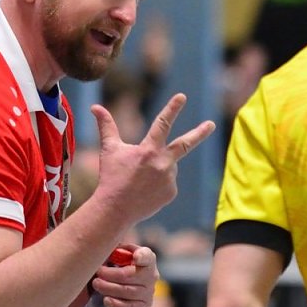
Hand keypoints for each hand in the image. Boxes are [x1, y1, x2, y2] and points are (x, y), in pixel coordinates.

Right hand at [91, 93, 215, 224]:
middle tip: (211, 124)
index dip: (172, 108)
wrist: (115, 210)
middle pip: (184, 144)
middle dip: (200, 133)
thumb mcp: (109, 149)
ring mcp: (169, 179)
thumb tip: (95, 107)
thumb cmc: (111, 177)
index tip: (182, 96)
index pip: (162, 123)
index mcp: (148, 150)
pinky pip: (168, 182)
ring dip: (157, 167)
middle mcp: (162, 163)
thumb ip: (106, 126)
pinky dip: (159, 182)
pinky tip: (145, 190)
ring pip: (168, 165)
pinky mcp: (171, 192)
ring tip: (140, 180)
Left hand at [92, 244, 158, 306]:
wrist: (121, 285)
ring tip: (96, 284)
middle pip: (130, 275)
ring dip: (109, 288)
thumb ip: (115, 249)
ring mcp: (149, 292)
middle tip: (97, 272)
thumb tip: (105, 245)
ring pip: (127, 291)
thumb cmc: (116, 264)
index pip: (147, 256)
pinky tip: (106, 300)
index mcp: (147, 258)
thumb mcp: (117, 252)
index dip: (142, 256)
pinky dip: (117, 305)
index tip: (135, 257)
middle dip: (110, 274)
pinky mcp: (144, 306)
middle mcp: (152, 275)